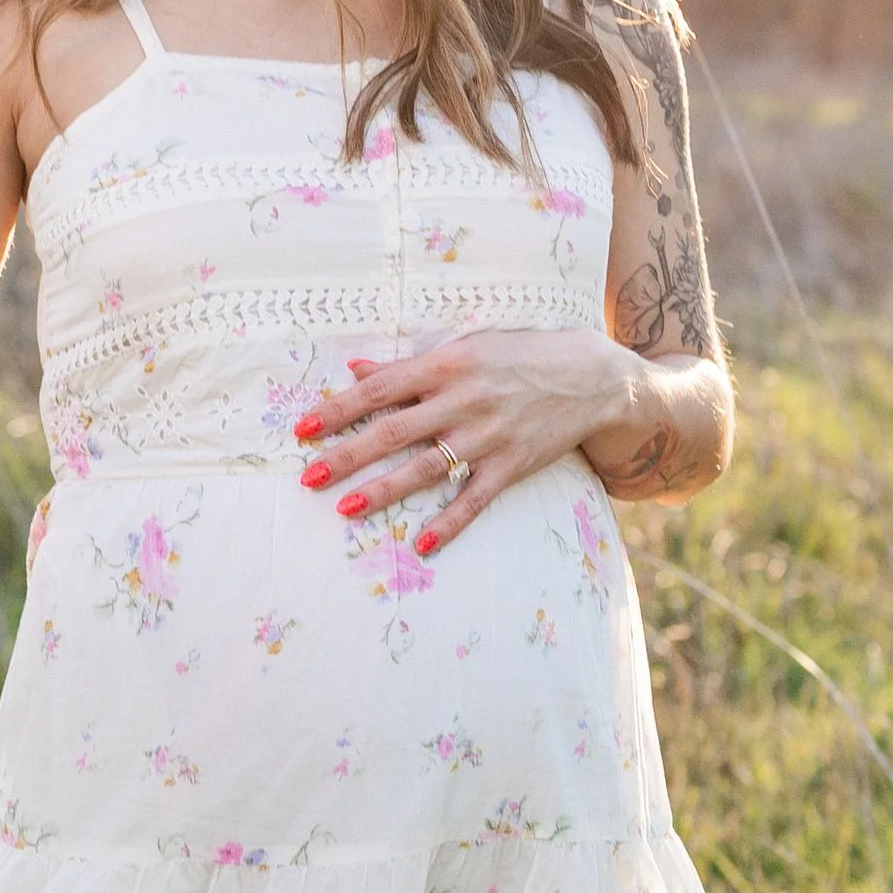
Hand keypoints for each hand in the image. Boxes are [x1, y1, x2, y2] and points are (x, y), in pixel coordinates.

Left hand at [293, 327, 647, 554]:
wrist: (589, 377)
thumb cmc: (516, 357)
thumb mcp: (463, 348)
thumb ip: (408, 366)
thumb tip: (354, 371)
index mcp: (445, 365)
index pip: (379, 390)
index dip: (338, 409)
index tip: (303, 428)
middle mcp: (462, 400)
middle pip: (393, 432)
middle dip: (347, 455)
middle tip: (309, 476)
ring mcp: (488, 436)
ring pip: (425, 469)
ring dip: (382, 490)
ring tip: (344, 507)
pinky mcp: (512, 465)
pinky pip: (474, 499)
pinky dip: (449, 523)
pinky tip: (422, 544)